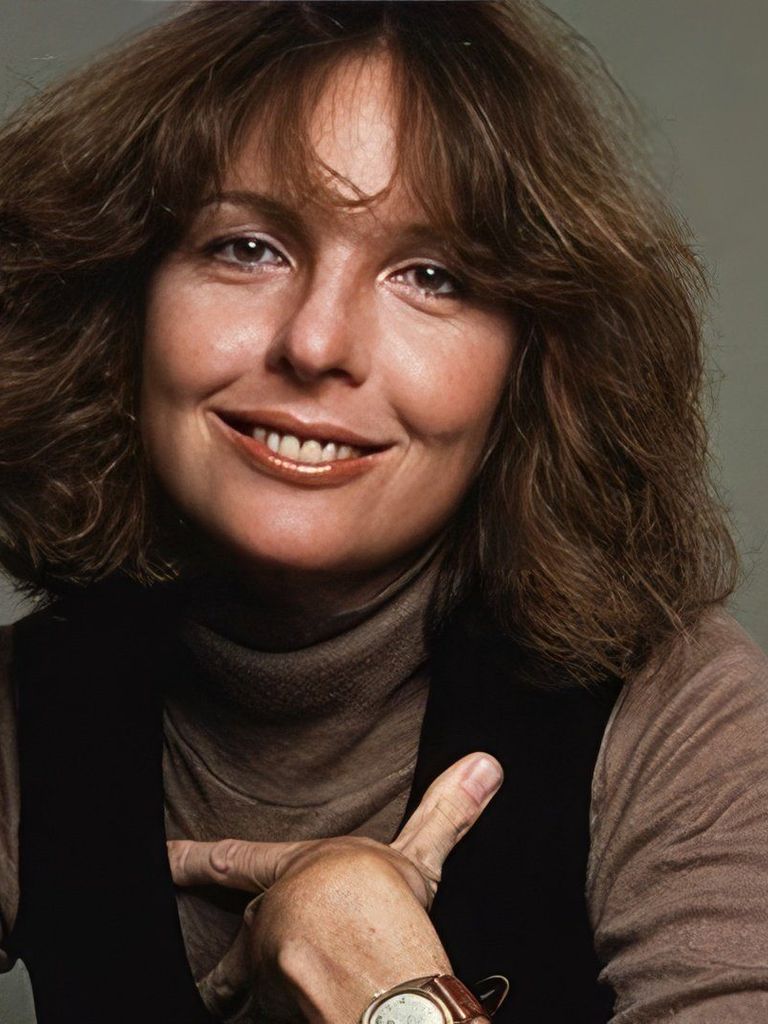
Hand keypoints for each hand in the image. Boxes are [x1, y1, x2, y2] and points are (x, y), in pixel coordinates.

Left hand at [168, 751, 502, 1023]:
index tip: (159, 855)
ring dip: (257, 998)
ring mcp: (266, 973)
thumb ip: (446, 813)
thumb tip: (487, 762)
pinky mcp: (272, 1016)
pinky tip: (297, 1020)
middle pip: (243, 941)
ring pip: (251, 991)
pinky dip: (281, 1022)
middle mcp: (270, 922)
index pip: (233, 861)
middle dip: (238, 959)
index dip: (191, 858)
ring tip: (257, 1005)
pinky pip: (268, 1022)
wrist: (375, 975)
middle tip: (216, 978)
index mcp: (295, 876)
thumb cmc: (388, 909)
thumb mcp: (418, 859)